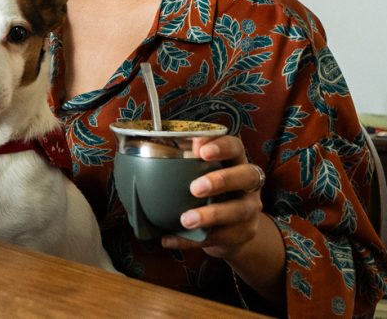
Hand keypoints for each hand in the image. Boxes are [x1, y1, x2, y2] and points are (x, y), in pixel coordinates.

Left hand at [160, 135, 265, 261]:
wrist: (231, 231)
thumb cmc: (209, 193)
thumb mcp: (201, 175)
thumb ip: (181, 164)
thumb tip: (138, 156)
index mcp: (235, 163)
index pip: (235, 147)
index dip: (222, 146)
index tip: (200, 149)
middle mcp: (248, 185)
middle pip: (247, 176)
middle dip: (221, 180)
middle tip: (195, 188)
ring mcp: (248, 210)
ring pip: (237, 210)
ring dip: (210, 215)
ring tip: (185, 219)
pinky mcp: (242, 234)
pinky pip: (218, 238)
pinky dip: (191, 241)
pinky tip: (169, 239)